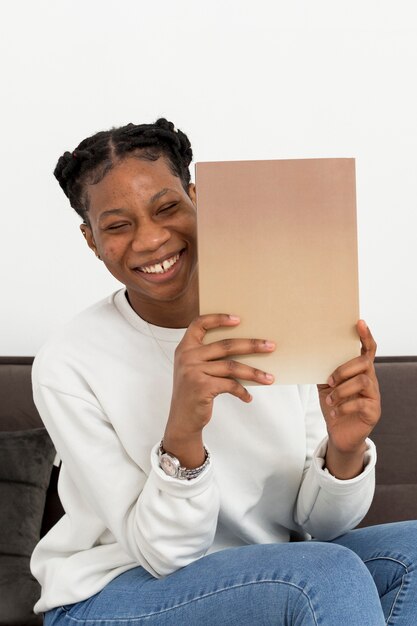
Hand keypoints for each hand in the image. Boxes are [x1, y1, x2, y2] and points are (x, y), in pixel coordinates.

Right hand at [163, 314, 274, 466]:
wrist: (182, 420)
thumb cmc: (194, 391)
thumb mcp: (195, 370)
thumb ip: (210, 357)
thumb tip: (246, 348)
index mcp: (184, 348)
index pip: (199, 324)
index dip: (218, 319)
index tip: (239, 319)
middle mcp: (187, 356)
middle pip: (226, 345)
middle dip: (251, 345)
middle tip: (271, 346)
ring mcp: (193, 371)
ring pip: (232, 366)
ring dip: (254, 373)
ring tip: (269, 378)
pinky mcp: (202, 387)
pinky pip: (230, 385)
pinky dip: (242, 392)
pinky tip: (248, 398)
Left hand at [317, 320, 380, 476]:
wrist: (338, 433)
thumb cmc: (334, 405)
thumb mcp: (325, 385)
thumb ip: (324, 369)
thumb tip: (311, 352)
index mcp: (359, 371)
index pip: (367, 350)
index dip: (365, 336)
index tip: (359, 322)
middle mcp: (370, 380)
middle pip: (364, 363)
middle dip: (344, 369)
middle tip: (329, 380)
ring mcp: (374, 396)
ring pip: (362, 382)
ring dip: (341, 390)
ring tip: (329, 400)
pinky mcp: (373, 411)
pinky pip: (362, 403)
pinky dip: (344, 406)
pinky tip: (334, 411)